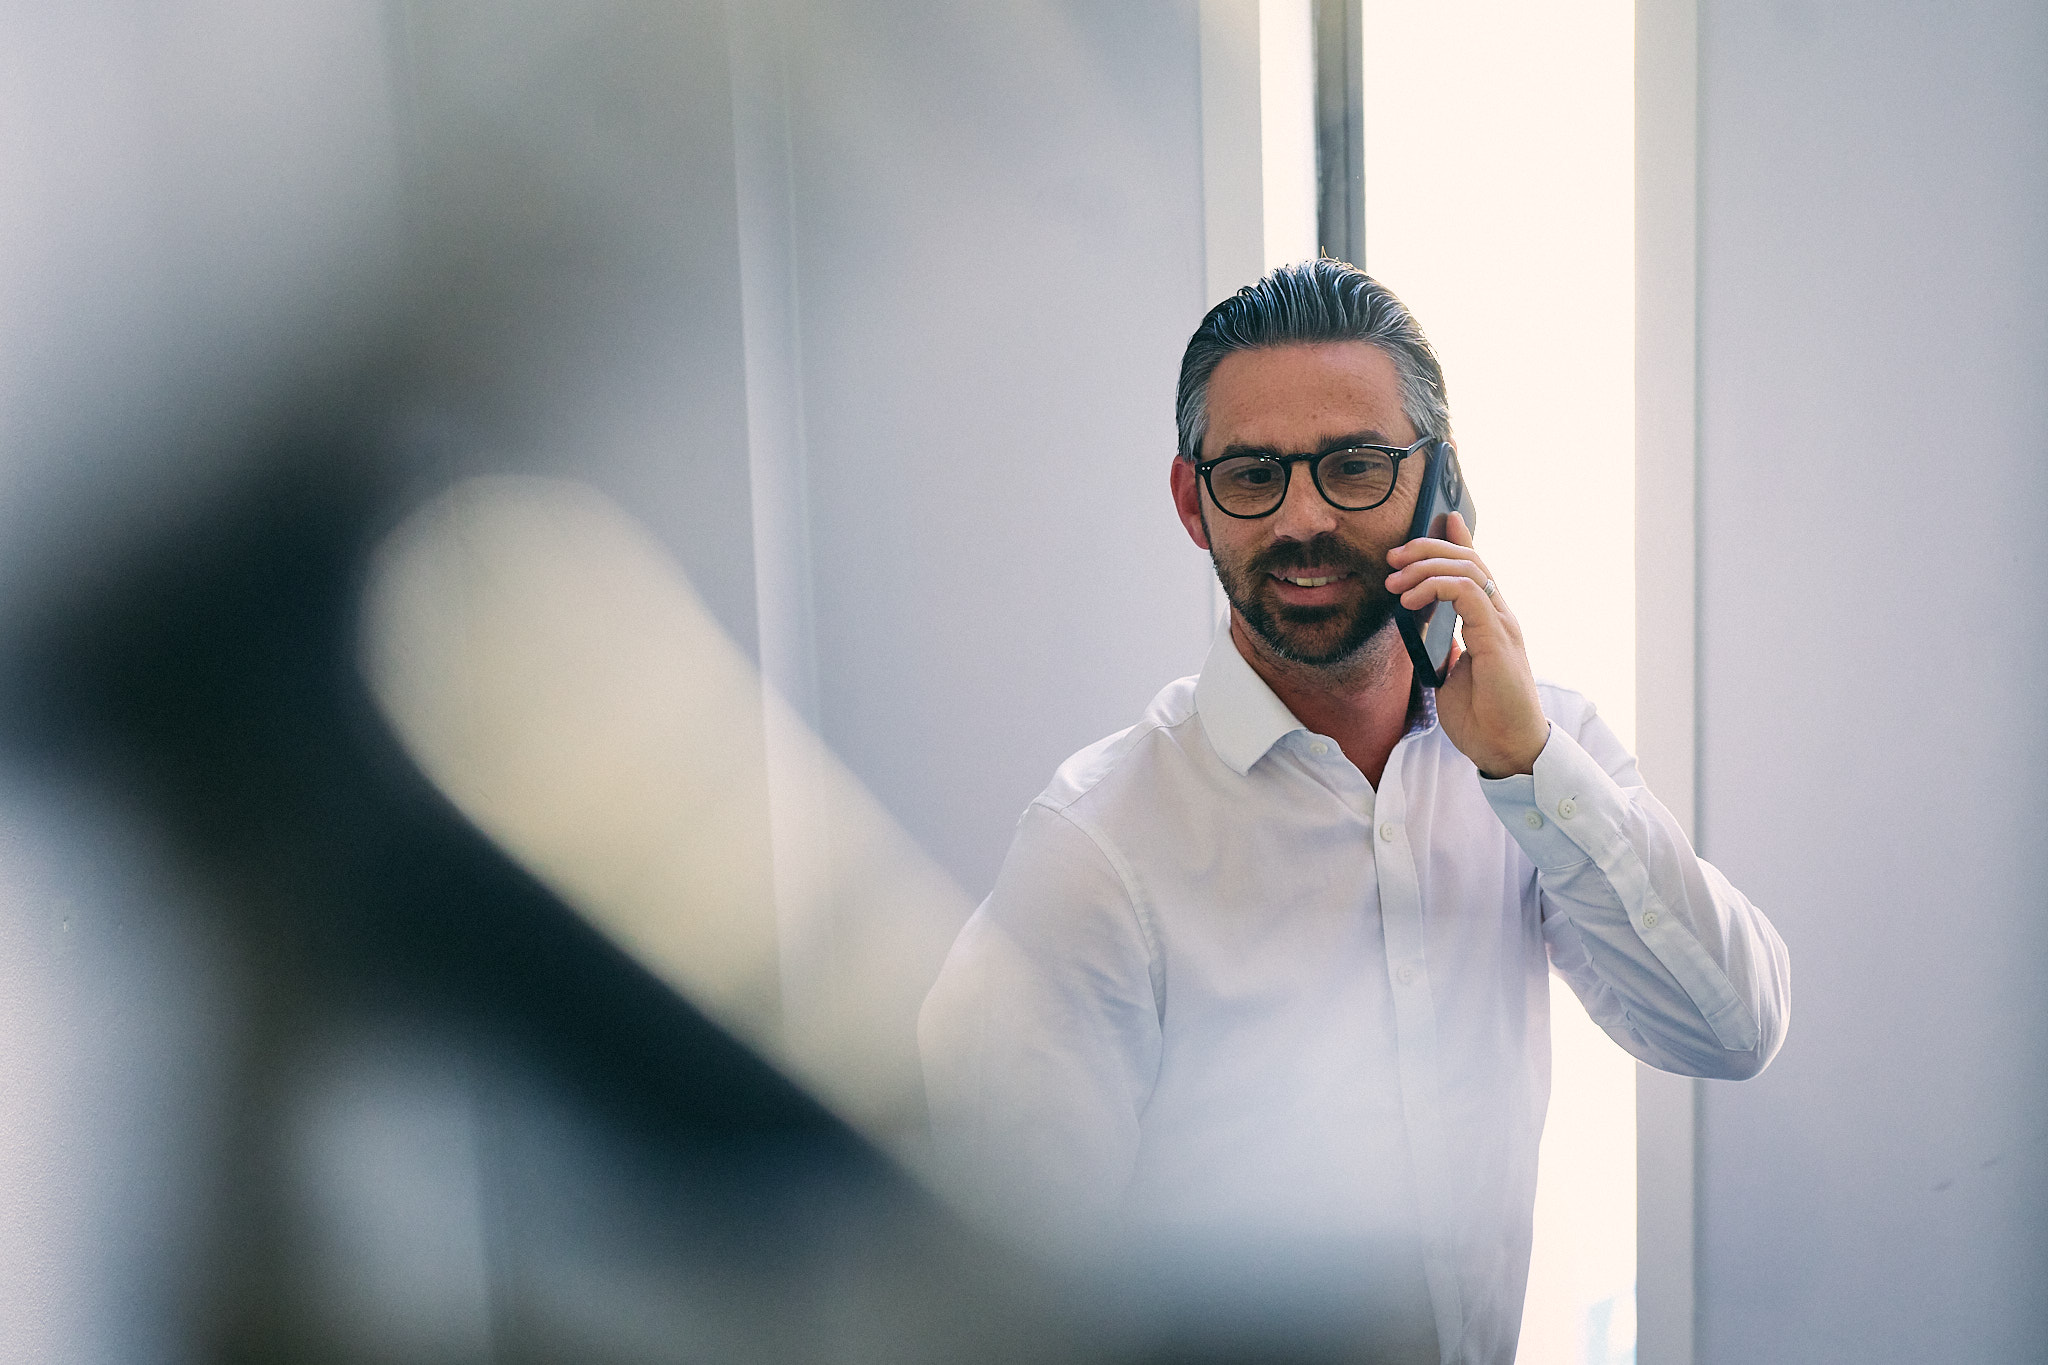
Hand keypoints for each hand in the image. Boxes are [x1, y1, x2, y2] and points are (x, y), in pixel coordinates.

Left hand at [1383, 512, 1548, 777]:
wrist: (1507, 750)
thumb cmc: (1484, 719)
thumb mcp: (1454, 677)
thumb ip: (1447, 651)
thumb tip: (1429, 638)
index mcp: (1491, 623)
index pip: (1478, 569)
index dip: (1459, 540)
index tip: (1438, 521)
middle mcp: (1500, 617)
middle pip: (1470, 560)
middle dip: (1429, 549)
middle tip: (1394, 557)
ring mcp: (1502, 625)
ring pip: (1469, 569)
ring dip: (1426, 568)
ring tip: (1396, 582)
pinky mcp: (1497, 639)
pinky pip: (1469, 593)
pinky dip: (1437, 588)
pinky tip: (1412, 601)